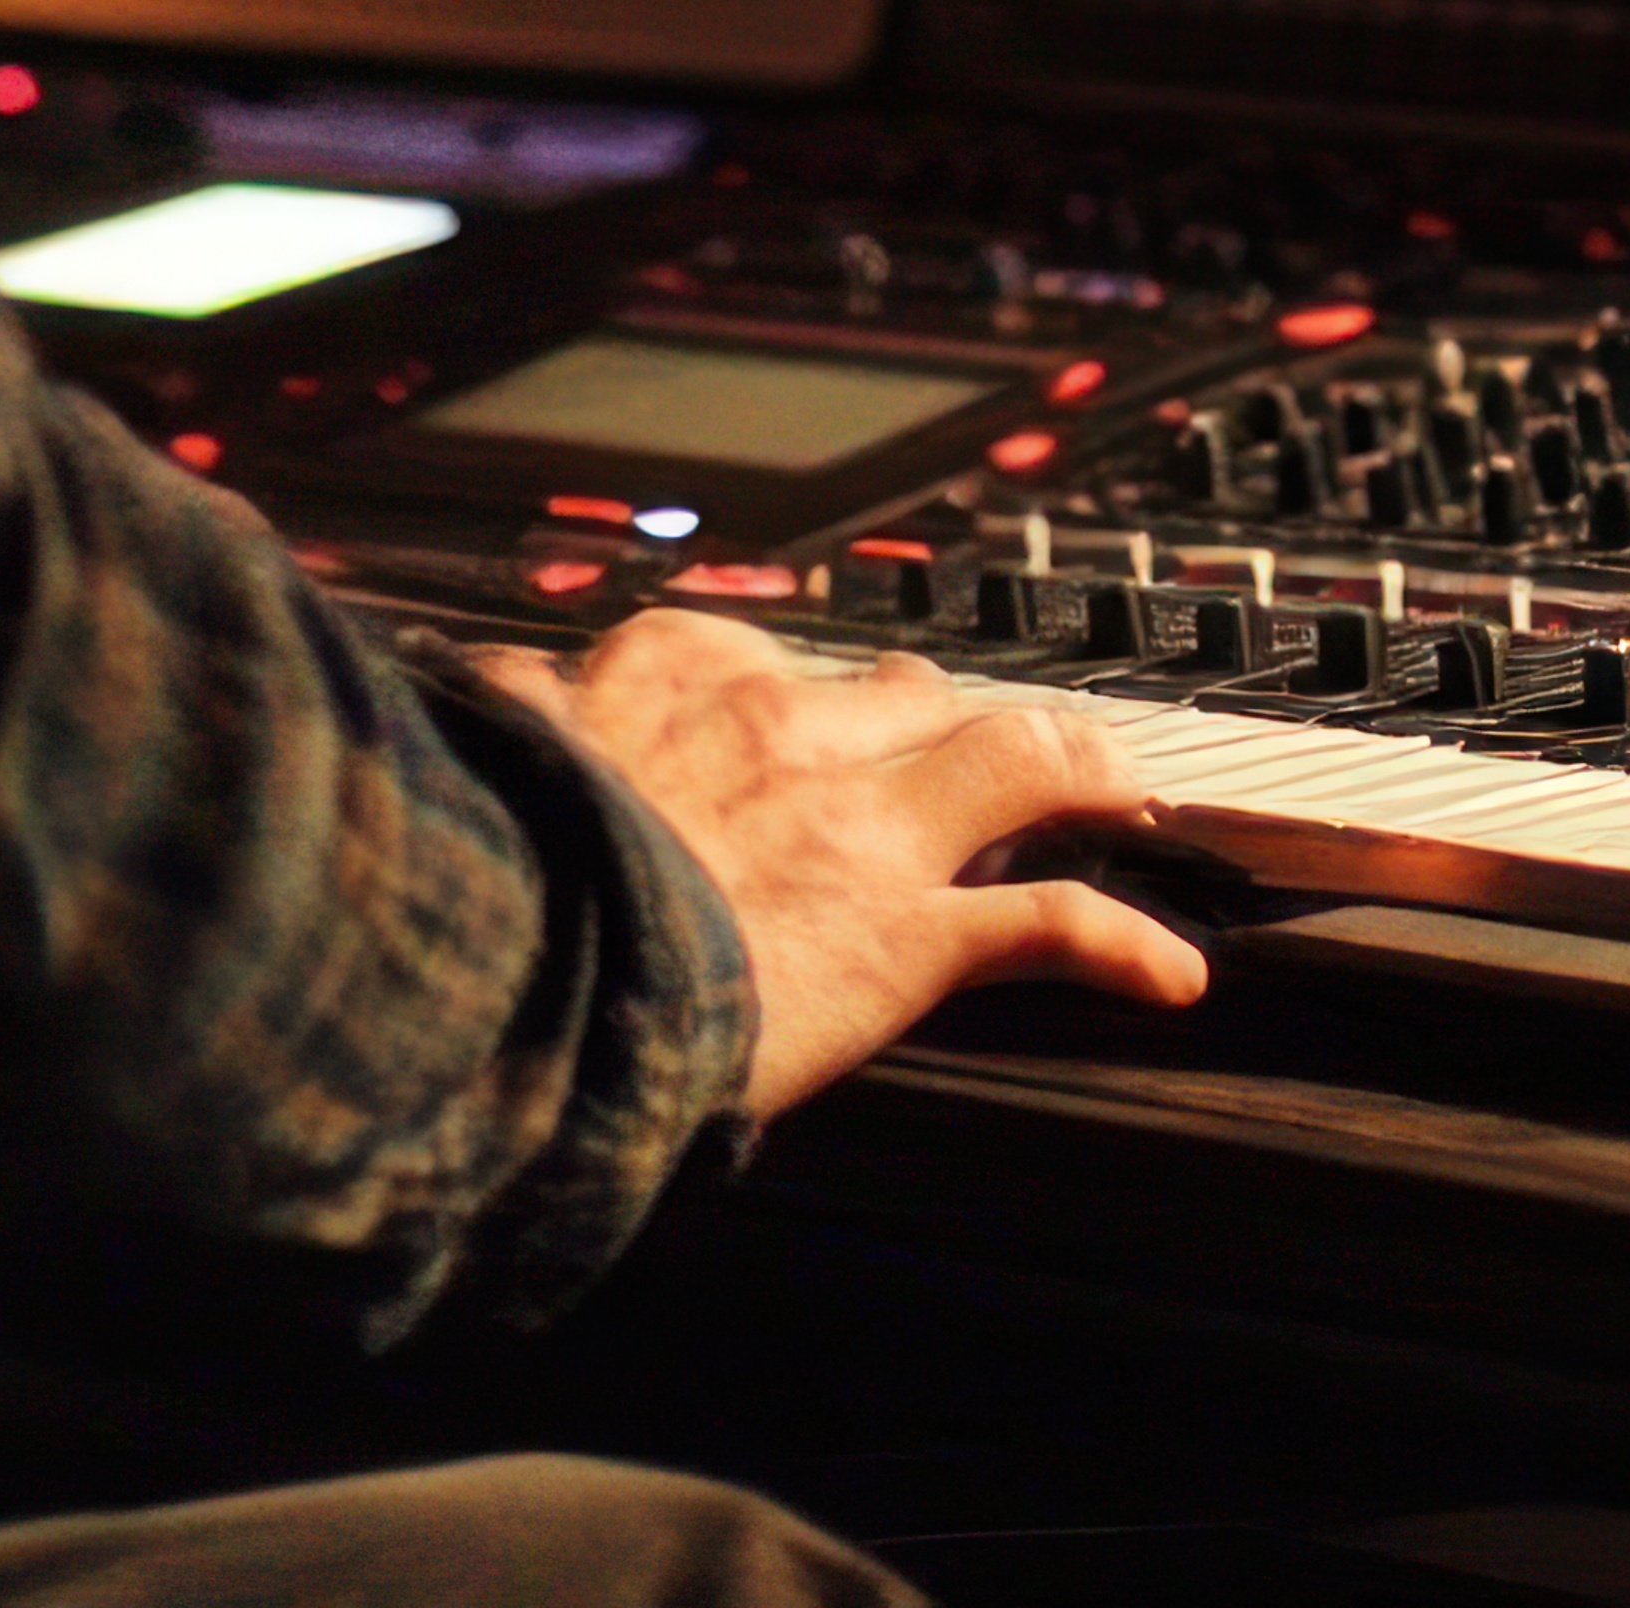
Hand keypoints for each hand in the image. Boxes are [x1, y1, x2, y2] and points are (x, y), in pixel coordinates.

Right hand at [480, 609, 1205, 1119]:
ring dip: (1080, 773)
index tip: (797, 707)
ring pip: (1012, 763)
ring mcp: (858, 826)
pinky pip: (1045, 926)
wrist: (500, 967)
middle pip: (905, 697)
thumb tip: (459, 684)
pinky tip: (1171, 974)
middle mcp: (784, 728)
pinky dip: (1121, 946)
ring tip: (1121, 791)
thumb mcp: (471, 755)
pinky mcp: (904, 933)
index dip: (795, 688)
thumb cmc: (480, 873)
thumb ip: (495, 713)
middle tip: (966, 747)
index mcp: (669, 677)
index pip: (756, 655)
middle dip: (944, 719)